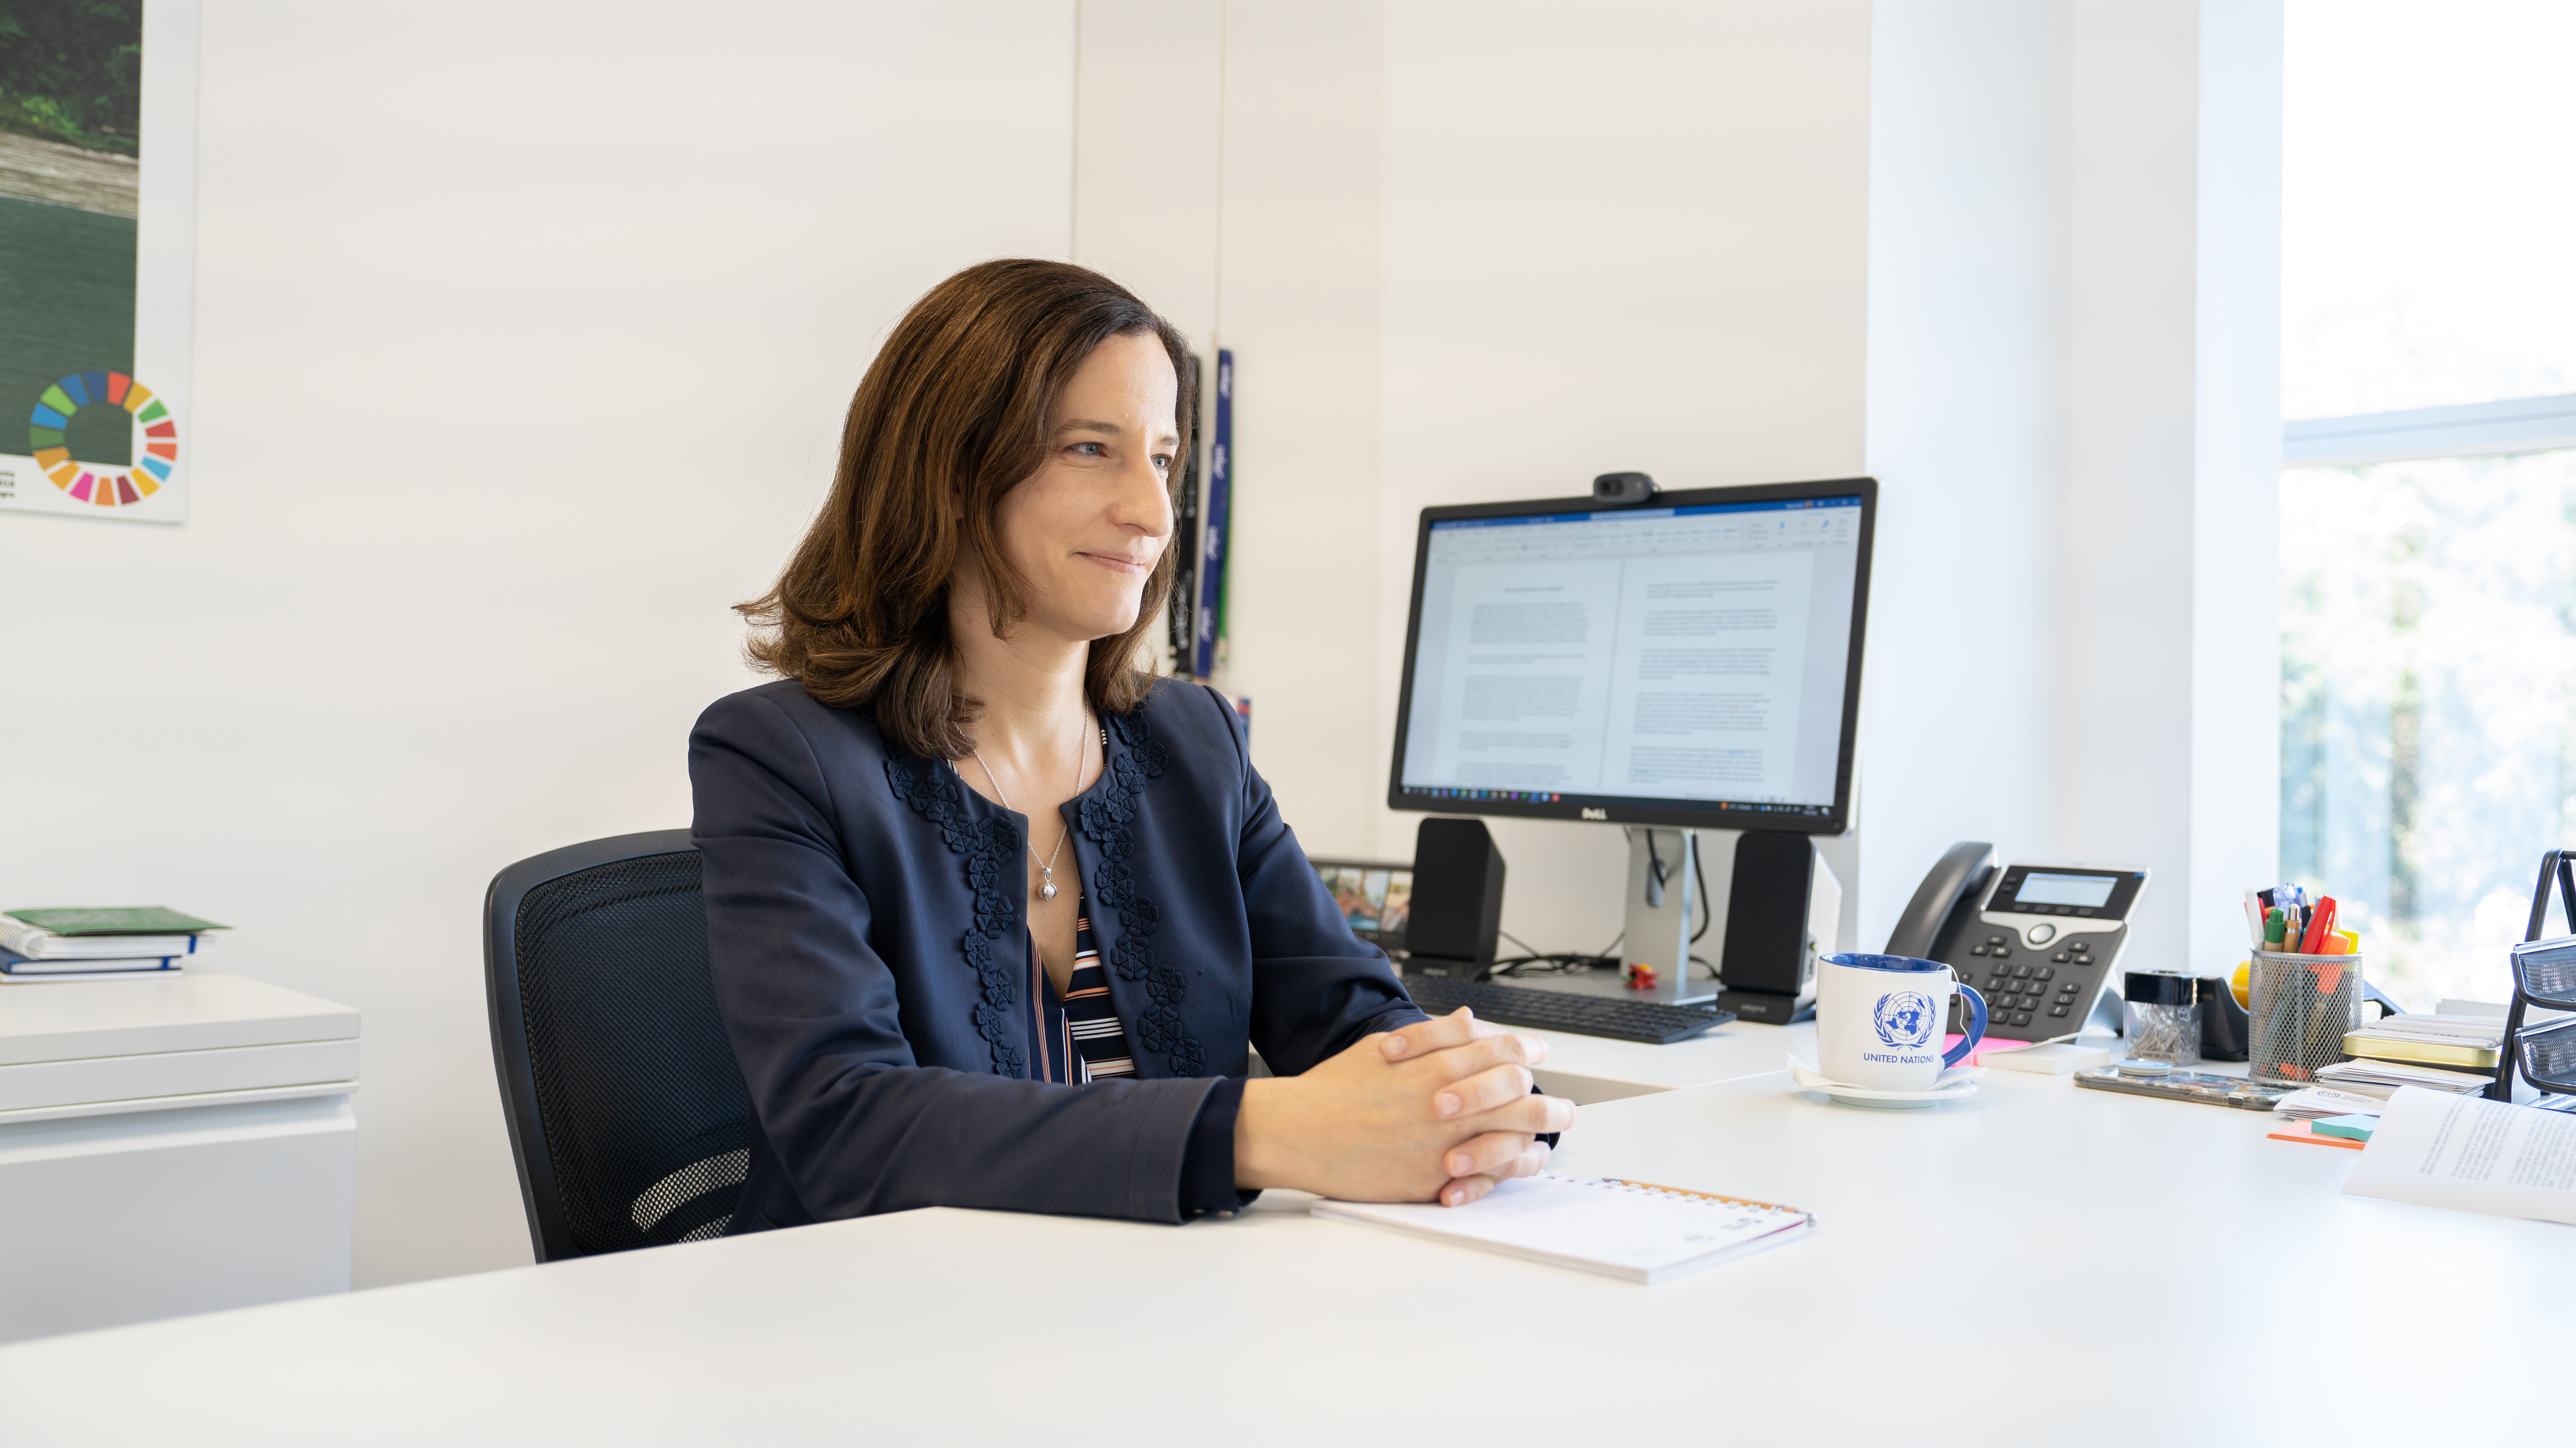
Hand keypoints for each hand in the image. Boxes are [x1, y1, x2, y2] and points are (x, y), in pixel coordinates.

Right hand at [1235, 1008, 1576, 1205]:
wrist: (1299, 1133)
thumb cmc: (1334, 1091)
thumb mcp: (1381, 1047)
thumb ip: (1432, 1034)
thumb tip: (1469, 1020)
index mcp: (1436, 1066)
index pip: (1501, 1053)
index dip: (1526, 1051)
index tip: (1537, 1055)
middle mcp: (1447, 1105)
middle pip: (1520, 1097)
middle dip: (1550, 1100)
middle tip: (1566, 1107)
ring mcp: (1443, 1145)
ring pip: (1513, 1138)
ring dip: (1542, 1134)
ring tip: (1556, 1135)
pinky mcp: (1433, 1179)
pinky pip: (1488, 1177)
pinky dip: (1513, 1168)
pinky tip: (1525, 1162)